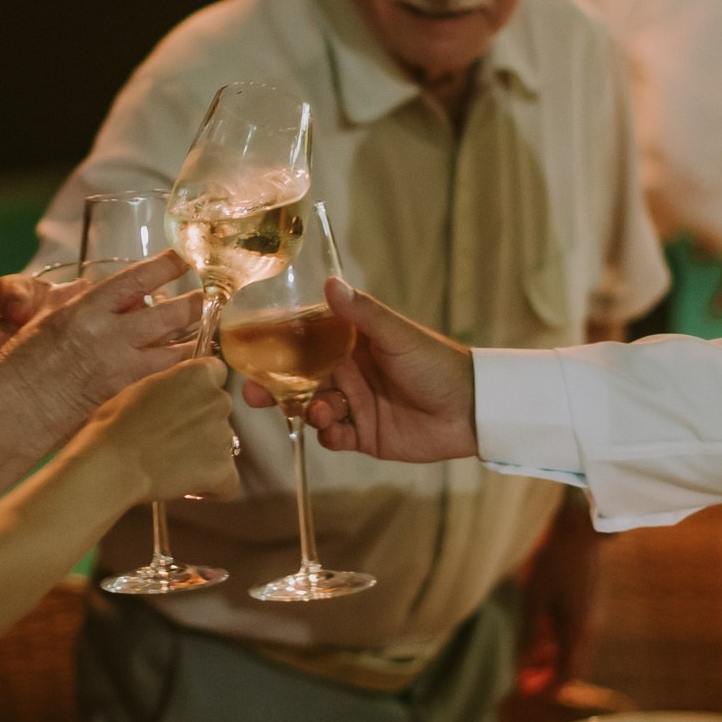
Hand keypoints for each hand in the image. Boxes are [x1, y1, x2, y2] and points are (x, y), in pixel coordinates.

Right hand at [0, 251, 203, 440]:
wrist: (9, 418)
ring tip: (209, 336)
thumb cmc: (18, 371)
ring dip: (197, 342)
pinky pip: (167, 383)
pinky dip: (182, 375)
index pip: (138, 278)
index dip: (166, 266)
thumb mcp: (42, 321)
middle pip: (171, 313)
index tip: (181, 260)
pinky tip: (191, 375)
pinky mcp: (128, 401)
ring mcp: (121, 372)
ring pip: (179, 352)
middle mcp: (109, 337)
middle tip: (206, 299)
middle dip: (194, 304)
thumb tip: (89, 286)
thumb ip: (69, 300)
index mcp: (86, 310)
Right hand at [87, 358, 238, 502]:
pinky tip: (190, 486)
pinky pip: (228, 481)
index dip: (200, 392)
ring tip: (174, 465)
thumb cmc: (116, 424)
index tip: (185, 405)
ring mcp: (224, 436)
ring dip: (205, 454)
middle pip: (220, 411)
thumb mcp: (143, 387)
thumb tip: (177, 395)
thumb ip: (171, 386)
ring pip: (223, 446)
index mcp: (199, 374)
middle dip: (203, 424)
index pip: (217, 374)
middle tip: (174, 439)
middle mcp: (219, 400)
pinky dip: (213, 486)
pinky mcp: (223, 470)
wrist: (113, 462)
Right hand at [251, 278, 477, 462]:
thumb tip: (330, 283)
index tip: (250, 353)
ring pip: (312, 409)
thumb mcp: (397, 334)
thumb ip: (363, 313)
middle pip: (299, 380)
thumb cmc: (437, 362)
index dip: (276, 348)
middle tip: (254, 394)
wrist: (471, 408)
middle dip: (274, 387)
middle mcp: (348, 373)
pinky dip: (327, 435)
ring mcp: (355, 405)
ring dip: (307, 411)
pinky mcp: (365, 435)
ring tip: (320, 412)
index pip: (305, 343)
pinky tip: (333, 431)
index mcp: (352, 344)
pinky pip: (333, 437)